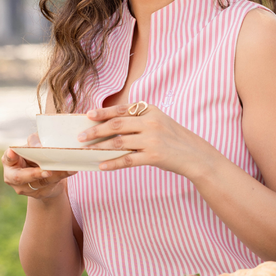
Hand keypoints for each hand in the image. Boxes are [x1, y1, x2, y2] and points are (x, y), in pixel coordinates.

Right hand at [1, 134, 72, 198]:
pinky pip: (51, 185)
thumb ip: (34, 141)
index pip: (7, 159)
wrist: (46, 172)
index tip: (12, 152)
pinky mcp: (39, 193)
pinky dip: (62, 176)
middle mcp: (12, 177)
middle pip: (20, 177)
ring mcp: (25, 188)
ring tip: (66, 168)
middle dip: (34, 174)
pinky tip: (71, 171)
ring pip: (40, 182)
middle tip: (47, 171)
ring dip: (55, 175)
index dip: (9, 157)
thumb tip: (38, 146)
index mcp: (9, 161)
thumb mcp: (33, 145)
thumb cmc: (35, 154)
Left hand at [79, 104, 213, 176]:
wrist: (194, 155)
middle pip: (116, 124)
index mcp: (150, 110)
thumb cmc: (173, 138)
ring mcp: (152, 140)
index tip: (88, 115)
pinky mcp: (153, 156)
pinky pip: (127, 160)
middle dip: (96, 130)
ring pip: (119, 142)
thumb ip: (139, 119)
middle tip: (81, 136)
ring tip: (87, 150)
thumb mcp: (159, 121)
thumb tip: (111, 123)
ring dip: (100, 146)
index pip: (121, 110)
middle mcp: (150, 122)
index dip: (103, 112)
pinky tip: (101, 166)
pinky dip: (112, 163)